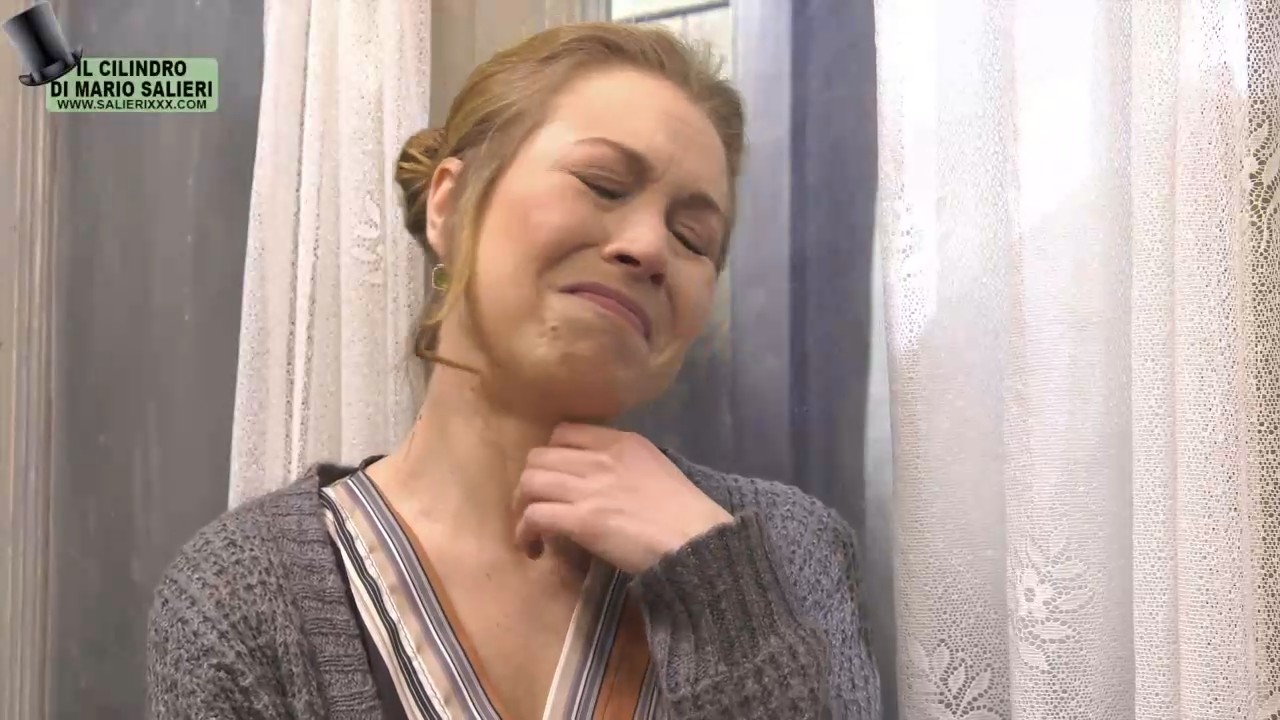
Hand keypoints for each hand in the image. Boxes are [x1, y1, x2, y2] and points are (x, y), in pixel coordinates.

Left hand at [512, 423, 734, 573]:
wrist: (697, 540)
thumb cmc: (686, 514)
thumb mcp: (657, 469)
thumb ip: (625, 466)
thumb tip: (600, 482)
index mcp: (621, 442)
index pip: (565, 433)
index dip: (551, 456)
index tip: (554, 478)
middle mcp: (600, 459)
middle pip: (539, 457)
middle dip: (530, 482)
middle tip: (537, 505)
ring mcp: (589, 488)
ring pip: (530, 482)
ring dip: (522, 507)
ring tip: (531, 530)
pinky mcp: (582, 520)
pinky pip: (535, 516)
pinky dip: (525, 532)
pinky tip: (533, 548)